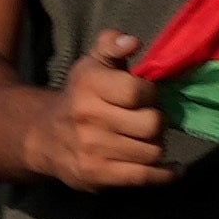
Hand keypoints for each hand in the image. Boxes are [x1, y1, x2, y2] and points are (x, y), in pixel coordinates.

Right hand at [28, 40, 181, 192]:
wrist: (45, 136)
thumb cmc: (81, 95)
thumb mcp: (93, 63)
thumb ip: (112, 44)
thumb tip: (132, 42)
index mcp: (89, 84)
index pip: (138, 91)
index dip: (151, 94)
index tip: (146, 96)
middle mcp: (88, 117)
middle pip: (151, 124)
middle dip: (159, 122)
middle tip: (151, 121)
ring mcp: (92, 149)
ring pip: (152, 151)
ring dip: (158, 146)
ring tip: (149, 140)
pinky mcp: (97, 175)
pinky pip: (144, 176)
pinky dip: (165, 175)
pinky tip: (173, 169)